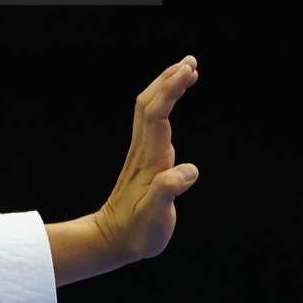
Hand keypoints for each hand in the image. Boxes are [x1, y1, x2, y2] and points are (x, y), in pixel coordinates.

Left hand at [48, 56, 200, 284]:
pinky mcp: (145, 160)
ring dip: (166, 87)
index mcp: (151, 161)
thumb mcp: (155, 219)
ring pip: (150, 111)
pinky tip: (172, 100)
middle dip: (169, 80)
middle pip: (151, 105)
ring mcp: (143, 154)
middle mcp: (145, 152)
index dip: (170, 91)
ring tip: (187, 69)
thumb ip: (167, 194)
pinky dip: (165, 104)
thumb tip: (187, 172)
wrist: (112, 240)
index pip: (158, 116)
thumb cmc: (137, 233)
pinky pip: (153, 123)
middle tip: (191, 61)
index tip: (187, 71)